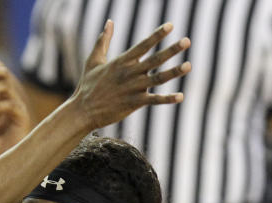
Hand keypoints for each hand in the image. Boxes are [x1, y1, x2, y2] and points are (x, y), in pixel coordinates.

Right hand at [71, 21, 190, 130]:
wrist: (83, 111)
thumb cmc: (87, 86)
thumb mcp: (93, 61)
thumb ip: (103, 41)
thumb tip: (109, 22)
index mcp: (121, 62)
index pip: (143, 45)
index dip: (157, 35)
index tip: (170, 26)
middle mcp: (129, 73)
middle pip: (155, 59)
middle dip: (171, 50)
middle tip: (187, 41)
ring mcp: (133, 89)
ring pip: (158, 79)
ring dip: (174, 72)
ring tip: (188, 65)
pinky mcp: (134, 103)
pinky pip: (154, 100)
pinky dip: (167, 99)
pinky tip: (180, 96)